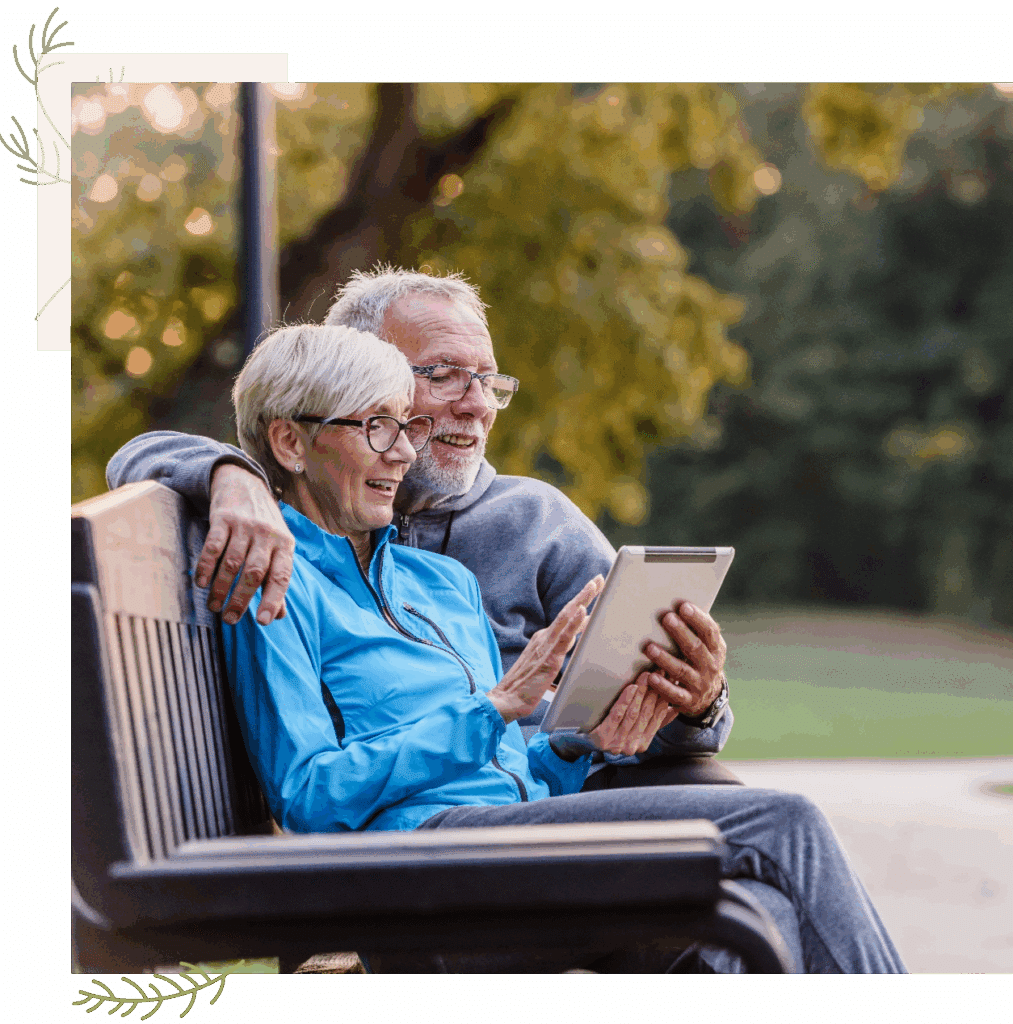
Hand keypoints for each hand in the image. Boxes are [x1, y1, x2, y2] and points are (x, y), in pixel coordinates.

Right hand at [195, 463, 294, 625]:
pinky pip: (214, 546)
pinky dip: (206, 566)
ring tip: (214, 606)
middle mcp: (268, 535)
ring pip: (233, 562)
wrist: (245, 484)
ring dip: (221, 587)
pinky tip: (201, 582)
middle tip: (230, 619)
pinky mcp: (224, 518)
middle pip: (255, 572)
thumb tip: (278, 615)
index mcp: (285, 545)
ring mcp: (246, 525)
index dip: (273, 599)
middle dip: (241, 599)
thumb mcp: (278, 548)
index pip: (281, 576)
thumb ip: (277, 580)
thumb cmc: (264, 525)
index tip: (263, 621)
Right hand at [486, 575, 603, 722]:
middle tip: (599, 579)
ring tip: (594, 586)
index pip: (565, 618)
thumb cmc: (524, 689)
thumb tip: (574, 653)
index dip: (580, 602)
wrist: (505, 701)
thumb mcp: (545, 668)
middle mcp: (544, 638)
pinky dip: (573, 622)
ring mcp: (546, 646)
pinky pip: (564, 637)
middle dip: (584, 594)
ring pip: (566, 618)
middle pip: (567, 612)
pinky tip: (582, 610)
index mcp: (544, 640)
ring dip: (581, 600)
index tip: (593, 589)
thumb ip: (557, 657)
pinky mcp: (548, 658)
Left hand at [588, 680, 677, 755]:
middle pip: (646, 713)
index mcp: (643, 743)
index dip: (664, 698)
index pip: (658, 717)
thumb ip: (653, 722)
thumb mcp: (634, 729)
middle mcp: (633, 746)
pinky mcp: (603, 737)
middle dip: (653, 691)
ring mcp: (618, 743)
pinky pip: (617, 715)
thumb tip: (674, 708)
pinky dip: (625, 700)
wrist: (583, 742)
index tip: (668, 681)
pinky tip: (631, 688)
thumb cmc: (610, 731)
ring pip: (633, 713)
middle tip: (658, 673)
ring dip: (641, 693)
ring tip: (646, 676)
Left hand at [641, 602, 727, 717]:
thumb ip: (696, 629)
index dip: (698, 619)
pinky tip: (650, 676)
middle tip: (667, 618)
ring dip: (665, 659)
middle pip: (695, 648)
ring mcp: (700, 684)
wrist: (709, 697)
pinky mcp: (688, 700)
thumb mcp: (706, 646)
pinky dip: (662, 686)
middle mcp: (710, 666)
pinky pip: (675, 693)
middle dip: (681, 633)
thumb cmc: (700, 660)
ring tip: (649, 648)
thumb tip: (679, 602)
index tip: (683, 606)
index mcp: (716, 649)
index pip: (710, 632)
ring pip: (682, 670)